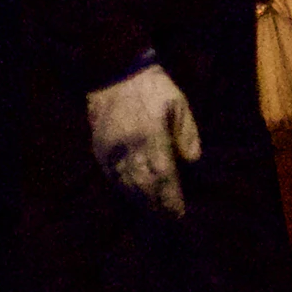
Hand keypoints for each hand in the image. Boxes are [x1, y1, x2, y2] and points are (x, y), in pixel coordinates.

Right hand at [86, 62, 201, 218]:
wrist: (116, 71)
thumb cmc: (153, 88)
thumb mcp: (178, 105)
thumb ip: (187, 134)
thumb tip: (193, 162)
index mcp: (150, 136)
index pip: (163, 175)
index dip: (171, 197)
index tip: (180, 213)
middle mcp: (128, 147)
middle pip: (144, 185)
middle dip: (157, 205)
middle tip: (169, 220)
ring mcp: (110, 149)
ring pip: (126, 184)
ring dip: (141, 201)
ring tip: (154, 214)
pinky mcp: (99, 148)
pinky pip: (111, 176)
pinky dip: (123, 189)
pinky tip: (133, 196)